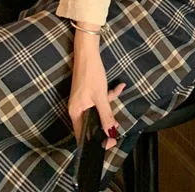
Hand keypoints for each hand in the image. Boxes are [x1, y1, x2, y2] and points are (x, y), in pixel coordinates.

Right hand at [69, 30, 125, 149]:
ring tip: (118, 92)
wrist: (88, 52)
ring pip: (97, 109)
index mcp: (75, 112)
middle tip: (116, 125)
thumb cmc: (91, 74)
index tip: (108, 143)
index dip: (94, 141)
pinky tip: (119, 86)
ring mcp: (82, 100)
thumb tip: (110, 133)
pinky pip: (98, 99)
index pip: (82, 135)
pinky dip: (108, 95)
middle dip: (105, 122)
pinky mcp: (87, 92)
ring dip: (109, 104)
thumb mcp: (101, 96)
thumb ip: (106, 116)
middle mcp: (76, 108)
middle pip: (91, 122)